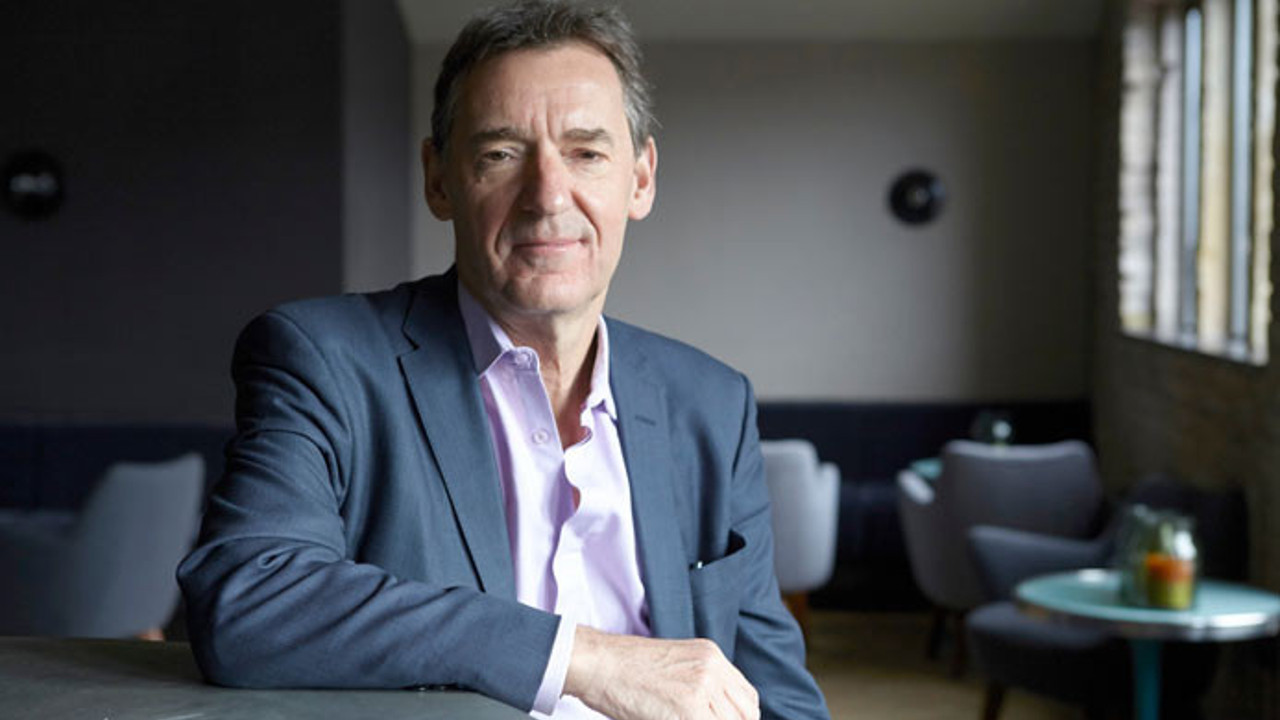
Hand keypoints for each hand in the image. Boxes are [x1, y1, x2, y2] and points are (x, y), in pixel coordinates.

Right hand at [563, 626, 759, 719]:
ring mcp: (702, 687)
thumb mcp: (672, 668)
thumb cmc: (623, 670)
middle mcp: (712, 668)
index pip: (747, 698)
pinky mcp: (689, 709)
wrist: (597, 662)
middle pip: (746, 714)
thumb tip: (713, 713)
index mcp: (711, 656)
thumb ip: (699, 686)